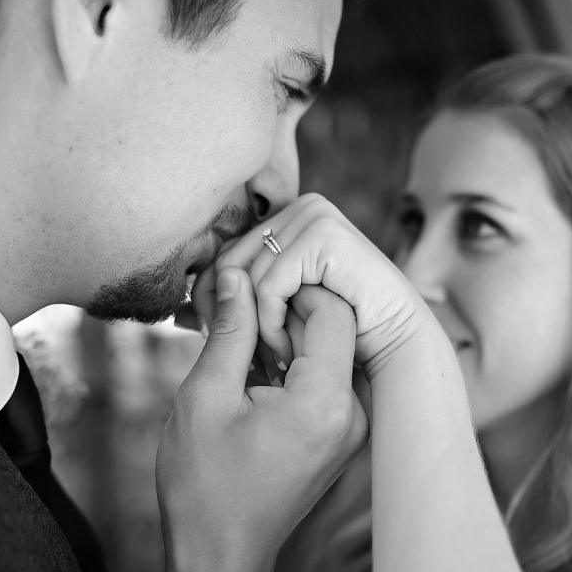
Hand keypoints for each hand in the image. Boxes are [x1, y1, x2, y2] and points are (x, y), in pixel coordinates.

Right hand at [156, 264, 368, 571]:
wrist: (220, 557)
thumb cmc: (205, 487)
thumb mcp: (206, 397)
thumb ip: (230, 329)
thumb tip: (237, 274)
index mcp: (324, 403)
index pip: (332, 309)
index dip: (287, 291)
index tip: (243, 302)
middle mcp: (352, 414)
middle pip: (335, 327)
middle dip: (284, 311)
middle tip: (232, 317)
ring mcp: (350, 428)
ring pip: (329, 350)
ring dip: (284, 337)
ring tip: (235, 347)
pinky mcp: (338, 436)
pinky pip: (324, 379)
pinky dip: (290, 364)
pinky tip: (249, 373)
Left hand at [200, 194, 437, 378]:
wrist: (394, 350)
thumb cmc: (333, 341)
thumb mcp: (273, 323)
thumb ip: (231, 314)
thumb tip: (177, 312)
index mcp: (281, 222)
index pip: (221, 255)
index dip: (210, 301)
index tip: (212, 342)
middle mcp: (296, 209)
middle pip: (227, 263)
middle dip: (224, 316)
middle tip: (238, 359)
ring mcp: (313, 215)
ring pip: (245, 274)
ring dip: (251, 328)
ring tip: (266, 363)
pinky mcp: (326, 233)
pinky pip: (271, 282)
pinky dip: (272, 324)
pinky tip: (287, 354)